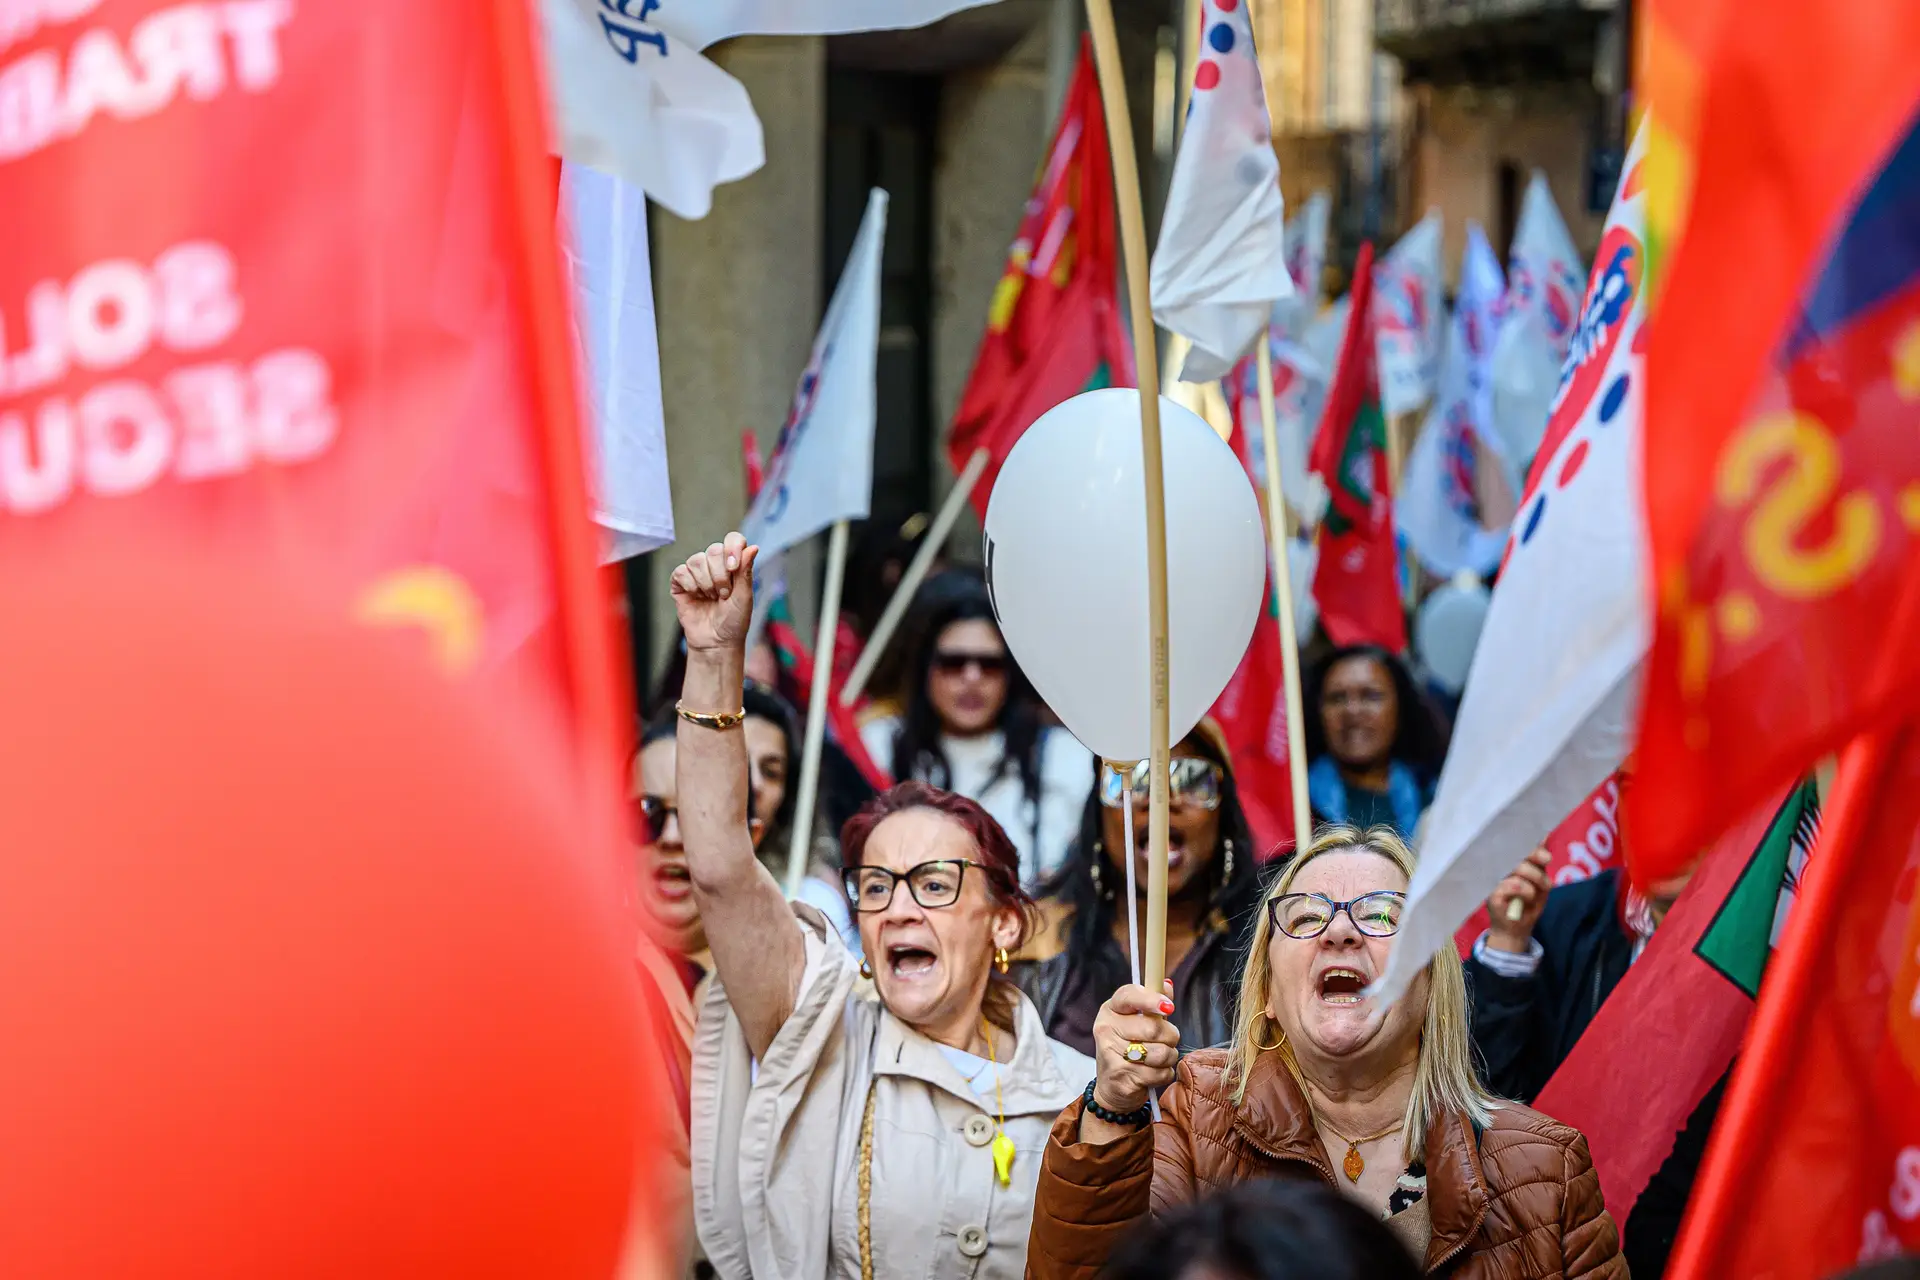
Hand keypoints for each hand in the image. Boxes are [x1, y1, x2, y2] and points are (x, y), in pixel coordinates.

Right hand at [669, 533, 757, 652]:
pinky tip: (697, 596)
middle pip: (713, 550)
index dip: (732, 549)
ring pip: (696, 560)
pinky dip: (690, 585)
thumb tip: (754, 547)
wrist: (717, 642)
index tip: (734, 568)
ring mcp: (697, 574)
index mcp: (734, 564)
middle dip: (720, 576)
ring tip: (711, 598)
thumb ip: (746, 571)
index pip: (733, 540)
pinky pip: (680, 571)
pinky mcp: (680, 583)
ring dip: (706, 582)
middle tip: (724, 595)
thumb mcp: (745, 596)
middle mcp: (715, 565)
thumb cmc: (734, 621)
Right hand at [1089, 981, 1179, 1116]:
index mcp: (1110, 1010)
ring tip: (1158, 1058)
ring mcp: (1111, 1054)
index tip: (1169, 1007)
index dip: (1151, 999)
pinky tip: (1153, 1073)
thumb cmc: (1128, 1048)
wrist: (1112, 1087)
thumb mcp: (1136, 1021)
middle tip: (1166, 1040)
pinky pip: (1160, 1073)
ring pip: (1160, 1052)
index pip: (1129, 996)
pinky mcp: (1122, 1077)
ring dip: (1168, 1056)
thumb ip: (1152, 1003)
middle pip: (1153, 1027)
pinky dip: (1164, 1074)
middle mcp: (1106, 1029)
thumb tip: (1167, 985)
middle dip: (1170, 1036)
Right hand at [1486, 847, 1551, 952]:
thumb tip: (1543, 836)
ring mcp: (1494, 880)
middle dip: (1535, 855)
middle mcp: (1499, 868)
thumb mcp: (1539, 883)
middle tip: (1546, 861)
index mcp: (1510, 862)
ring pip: (1517, 868)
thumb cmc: (1528, 904)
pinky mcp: (1492, 894)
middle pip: (1517, 853)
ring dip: (1535, 877)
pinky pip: (1512, 884)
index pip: (1518, 844)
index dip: (1530, 841)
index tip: (1543, 842)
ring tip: (1541, 888)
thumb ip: (1539, 863)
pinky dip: (1526, 890)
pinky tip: (1529, 897)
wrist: (1516, 930)